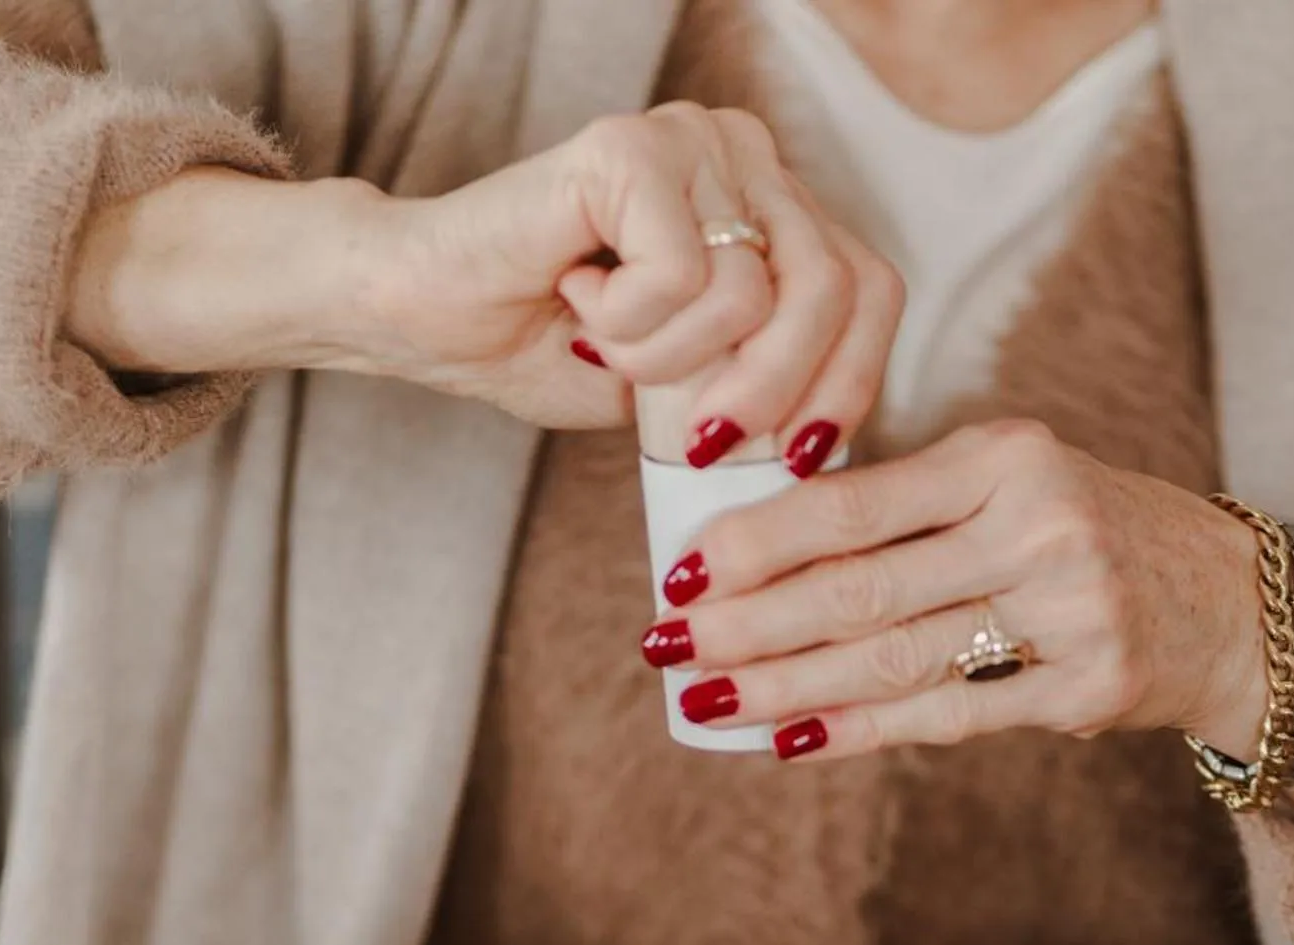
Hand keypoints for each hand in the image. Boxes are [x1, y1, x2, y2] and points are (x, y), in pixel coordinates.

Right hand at [365, 102, 903, 454]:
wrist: (421, 314)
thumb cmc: (542, 346)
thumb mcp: (683, 392)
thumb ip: (760, 395)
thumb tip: (827, 450)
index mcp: (769, 203)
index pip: (871, 290)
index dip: (851, 382)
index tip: (799, 457)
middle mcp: (743, 153)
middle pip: (834, 288)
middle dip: (777, 390)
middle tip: (703, 441)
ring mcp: (692, 138)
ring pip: (756, 291)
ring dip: (674, 359)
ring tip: (605, 340)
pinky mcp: (633, 147)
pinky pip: (683, 274)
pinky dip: (630, 323)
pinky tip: (573, 293)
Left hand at [644, 421, 1271, 759]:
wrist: (1237, 603)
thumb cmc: (1093, 534)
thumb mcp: (1014, 483)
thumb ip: (909, 506)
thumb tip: (762, 554)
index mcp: (1006, 456)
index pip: (853, 503)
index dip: (758, 542)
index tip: (683, 570)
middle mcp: (1039, 524)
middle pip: (861, 586)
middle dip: (749, 623)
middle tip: (668, 646)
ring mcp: (1070, 609)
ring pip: (895, 656)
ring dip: (787, 686)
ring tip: (712, 701)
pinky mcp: (1088, 687)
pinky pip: (951, 714)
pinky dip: (864, 730)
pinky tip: (796, 740)